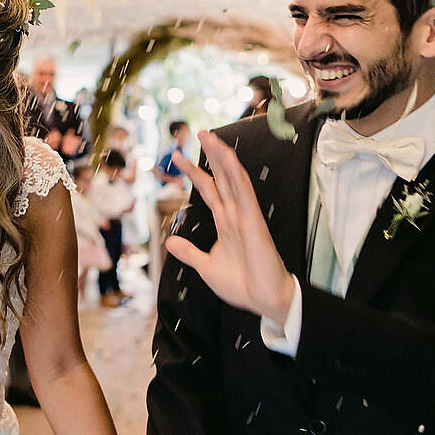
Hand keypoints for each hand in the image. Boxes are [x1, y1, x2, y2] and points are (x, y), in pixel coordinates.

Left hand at [166, 131, 297, 323]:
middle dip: (210, 155)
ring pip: (233, 178)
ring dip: (222, 156)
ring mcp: (244, 215)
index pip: (208, 190)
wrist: (263, 301)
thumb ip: (189, 253)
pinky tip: (228, 157)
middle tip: (198, 132)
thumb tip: (170, 243)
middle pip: (221, 177)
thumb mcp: (206, 267)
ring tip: (210, 136)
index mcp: (224, 222)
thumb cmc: (241, 285)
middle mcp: (234, 214)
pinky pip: (244, 192)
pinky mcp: (254, 221)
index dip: (194, 173)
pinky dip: (236, 173)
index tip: (176, 158)